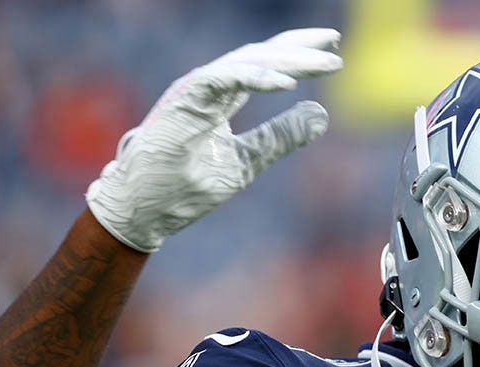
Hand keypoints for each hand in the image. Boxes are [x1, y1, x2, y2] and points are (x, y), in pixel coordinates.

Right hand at [86, 29, 343, 252]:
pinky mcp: (183, 100)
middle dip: (299, 47)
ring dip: (288, 61)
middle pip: (259, 55)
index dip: (297, 55)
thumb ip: (281, 136)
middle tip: (335, 43)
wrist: (145, 210)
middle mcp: (210, 86)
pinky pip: (223, 79)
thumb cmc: (186, 186)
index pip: (264, 65)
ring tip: (325, 63)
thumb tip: (322, 113)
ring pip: (247, 62)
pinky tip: (287, 83)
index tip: (333, 53)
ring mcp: (195, 90)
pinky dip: (256, 78)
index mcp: (222, 97)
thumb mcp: (249, 159)